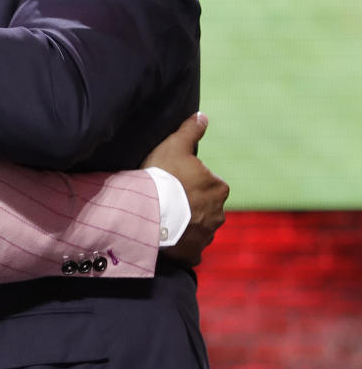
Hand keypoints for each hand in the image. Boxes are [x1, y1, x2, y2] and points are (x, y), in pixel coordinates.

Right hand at [141, 113, 228, 265]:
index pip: (206, 183)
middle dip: (190, 205)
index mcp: (218, 187)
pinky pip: (190, 248)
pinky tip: (166, 237)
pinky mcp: (195, 252)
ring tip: (163, 219)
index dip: (188, 181)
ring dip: (186, 224)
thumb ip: (190, 130)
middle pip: (204, 206)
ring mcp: (207, 235)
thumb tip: (202, 116)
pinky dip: (181, 244)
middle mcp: (219, 213)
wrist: (148, 213)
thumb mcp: (174, 146)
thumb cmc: (162, 177)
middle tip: (166, 201)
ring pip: (198, 227)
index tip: (171, 182)